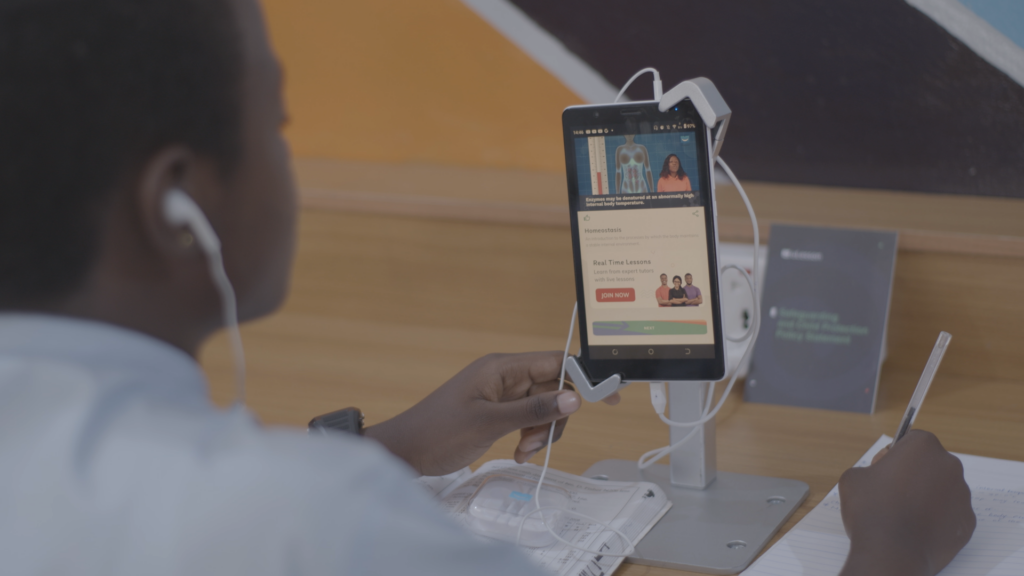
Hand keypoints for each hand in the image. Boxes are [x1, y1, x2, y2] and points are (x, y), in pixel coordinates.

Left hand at [364, 352, 618, 475]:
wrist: (405, 451)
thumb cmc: (438, 432)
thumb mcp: (489, 424)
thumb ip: (533, 411)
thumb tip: (575, 398)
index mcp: (502, 367)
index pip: (555, 362)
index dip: (583, 377)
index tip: (608, 397)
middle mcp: (504, 375)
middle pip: (552, 387)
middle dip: (554, 417)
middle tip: (536, 443)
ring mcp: (500, 393)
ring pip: (542, 406)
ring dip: (541, 430)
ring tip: (523, 451)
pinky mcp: (496, 410)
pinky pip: (527, 417)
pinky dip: (529, 435)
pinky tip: (519, 451)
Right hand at [838, 430, 975, 575]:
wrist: (891, 552)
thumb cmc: (871, 509)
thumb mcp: (853, 477)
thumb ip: (871, 468)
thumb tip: (880, 476)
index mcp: (923, 446)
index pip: (911, 440)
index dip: (894, 454)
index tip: (883, 469)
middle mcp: (949, 465)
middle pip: (931, 463)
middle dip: (914, 474)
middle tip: (892, 493)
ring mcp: (962, 495)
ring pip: (943, 489)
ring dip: (927, 496)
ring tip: (903, 514)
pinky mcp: (968, 522)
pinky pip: (951, 514)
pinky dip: (937, 518)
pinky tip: (917, 528)